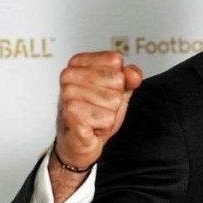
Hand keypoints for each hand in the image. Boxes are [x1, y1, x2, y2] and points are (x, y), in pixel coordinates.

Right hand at [55, 51, 142, 170]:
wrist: (78, 142)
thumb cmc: (94, 114)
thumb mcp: (117, 91)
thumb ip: (129, 78)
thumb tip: (133, 74)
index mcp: (78, 63)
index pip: (115, 61)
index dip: (118, 80)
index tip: (103, 90)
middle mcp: (69, 75)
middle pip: (117, 80)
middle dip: (115, 99)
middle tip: (98, 107)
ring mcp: (68, 94)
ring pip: (114, 100)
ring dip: (109, 113)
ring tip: (95, 116)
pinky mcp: (72, 114)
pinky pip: (107, 118)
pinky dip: (104, 126)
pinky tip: (91, 126)